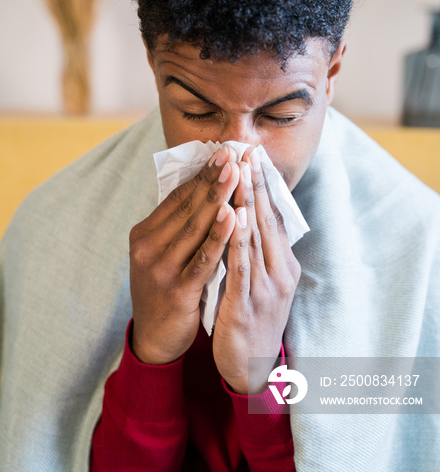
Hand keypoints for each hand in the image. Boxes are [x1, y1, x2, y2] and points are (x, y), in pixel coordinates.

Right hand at [129, 145, 239, 364]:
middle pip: (187, 207)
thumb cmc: (167, 289)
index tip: (222, 153)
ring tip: (235, 174)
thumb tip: (204, 189)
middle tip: (232, 153)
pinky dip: (219, 236)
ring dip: (217, 198)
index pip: (176, 198)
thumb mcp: (164, 254)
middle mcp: (147, 248)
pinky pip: (203, 258)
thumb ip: (178, 226)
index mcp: (144, 234)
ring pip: (194, 227)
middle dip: (213, 178)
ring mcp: (160, 269)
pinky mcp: (176, 289)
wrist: (155, 339)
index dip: (201, 175)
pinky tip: (232, 216)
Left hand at [212, 147, 300, 393]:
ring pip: (257, 239)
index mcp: (284, 263)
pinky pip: (242, 268)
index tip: (254, 155)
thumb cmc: (252, 314)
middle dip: (256, 184)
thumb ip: (257, 247)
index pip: (274, 216)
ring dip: (249, 203)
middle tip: (248, 151)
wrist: (251, 366)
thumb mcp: (262, 277)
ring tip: (242, 173)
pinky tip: (234, 218)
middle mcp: (280, 272)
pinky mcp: (247, 306)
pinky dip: (239, 241)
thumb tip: (246, 211)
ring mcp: (266, 289)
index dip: (264, 185)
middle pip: (268, 220)